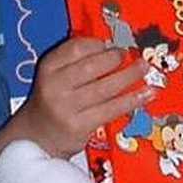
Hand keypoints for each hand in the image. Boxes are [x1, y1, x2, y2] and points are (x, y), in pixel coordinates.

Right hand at [1, 37, 151, 158]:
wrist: (35, 138)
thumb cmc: (52, 100)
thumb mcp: (55, 75)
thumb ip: (76, 59)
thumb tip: (110, 45)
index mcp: (48, 67)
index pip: (76, 48)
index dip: (98, 44)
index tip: (112, 44)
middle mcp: (54, 86)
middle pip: (91, 67)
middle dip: (114, 58)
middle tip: (130, 55)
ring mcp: (66, 108)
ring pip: (104, 88)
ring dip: (129, 76)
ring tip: (144, 68)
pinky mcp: (79, 127)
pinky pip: (111, 110)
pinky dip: (131, 100)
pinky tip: (146, 94)